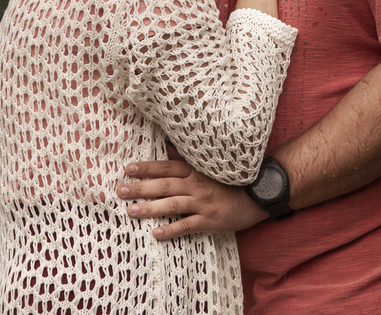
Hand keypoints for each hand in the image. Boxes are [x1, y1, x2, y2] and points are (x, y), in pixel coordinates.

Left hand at [118, 158, 266, 238]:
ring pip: (172, 205)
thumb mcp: (212, 165)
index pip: (168, 167)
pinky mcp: (210, 221)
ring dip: (150, 208)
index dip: (148, 168)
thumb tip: (168, 146)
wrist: (260, 193)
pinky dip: (171, 230)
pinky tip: (156, 234)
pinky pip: (187, 226)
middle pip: (165, 186)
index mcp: (197, 171)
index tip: (128, 168)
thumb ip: (189, 159)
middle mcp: (198, 186)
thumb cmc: (234, 179)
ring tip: (131, 211)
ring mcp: (203, 204)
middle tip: (121, 190)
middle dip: (141, 188)